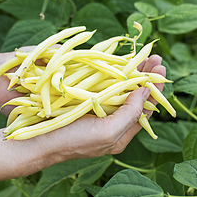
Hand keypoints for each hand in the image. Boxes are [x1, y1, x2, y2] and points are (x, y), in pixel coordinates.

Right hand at [11, 55, 165, 167]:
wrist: (36, 141)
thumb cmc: (72, 140)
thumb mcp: (107, 132)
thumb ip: (130, 113)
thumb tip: (146, 90)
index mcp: (121, 133)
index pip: (145, 110)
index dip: (155, 90)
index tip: (160, 70)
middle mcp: (111, 122)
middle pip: (134, 98)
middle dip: (146, 77)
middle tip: (155, 59)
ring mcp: (97, 111)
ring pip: (119, 90)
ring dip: (131, 73)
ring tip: (141, 56)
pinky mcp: (83, 102)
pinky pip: (102, 87)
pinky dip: (112, 74)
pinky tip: (118, 63)